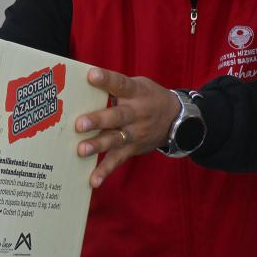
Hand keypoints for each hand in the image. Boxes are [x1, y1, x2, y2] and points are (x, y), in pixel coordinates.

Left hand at [75, 67, 180, 187]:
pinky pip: (118, 161)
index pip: (121, 84)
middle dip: (98, 120)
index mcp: (136, 93)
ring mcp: (135, 133)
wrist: (177, 119)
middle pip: (117, 116)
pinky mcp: (133, 149)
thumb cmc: (147, 97)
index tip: (91, 75)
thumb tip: (80, 84)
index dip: (106, 79)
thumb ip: (114, 86)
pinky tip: (93, 181)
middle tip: (79, 124)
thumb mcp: (137, 86)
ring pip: (116, 139)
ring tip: (81, 150)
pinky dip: (105, 171)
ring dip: (98, 145)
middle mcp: (137, 113)